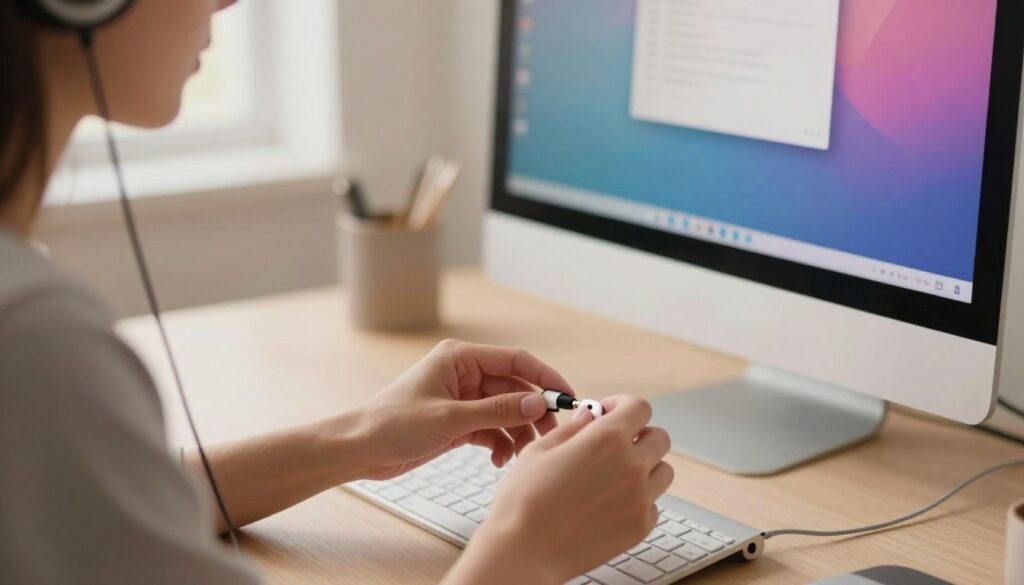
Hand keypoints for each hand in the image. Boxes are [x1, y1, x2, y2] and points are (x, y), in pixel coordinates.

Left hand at [346, 339, 573, 480]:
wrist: (358, 449)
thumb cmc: (392, 424)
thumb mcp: (450, 418)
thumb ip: (498, 411)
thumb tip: (539, 403)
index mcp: (460, 357)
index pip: (516, 360)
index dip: (545, 377)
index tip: (568, 398)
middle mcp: (464, 373)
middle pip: (515, 388)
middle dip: (533, 412)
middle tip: (549, 437)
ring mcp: (462, 398)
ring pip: (506, 411)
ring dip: (517, 433)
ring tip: (520, 455)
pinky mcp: (458, 422)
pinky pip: (492, 429)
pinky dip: (500, 443)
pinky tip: (499, 460)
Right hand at [446, 396, 673, 584]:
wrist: (525, 551)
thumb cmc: (524, 501)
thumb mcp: (540, 450)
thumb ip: (572, 428)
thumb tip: (589, 416)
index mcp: (608, 439)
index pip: (639, 408)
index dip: (623, 405)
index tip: (608, 413)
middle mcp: (632, 466)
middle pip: (659, 438)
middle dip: (638, 434)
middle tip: (614, 444)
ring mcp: (640, 499)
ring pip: (663, 471)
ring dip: (645, 466)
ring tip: (614, 475)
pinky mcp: (639, 528)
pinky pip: (653, 504)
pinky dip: (640, 499)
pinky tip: (611, 502)